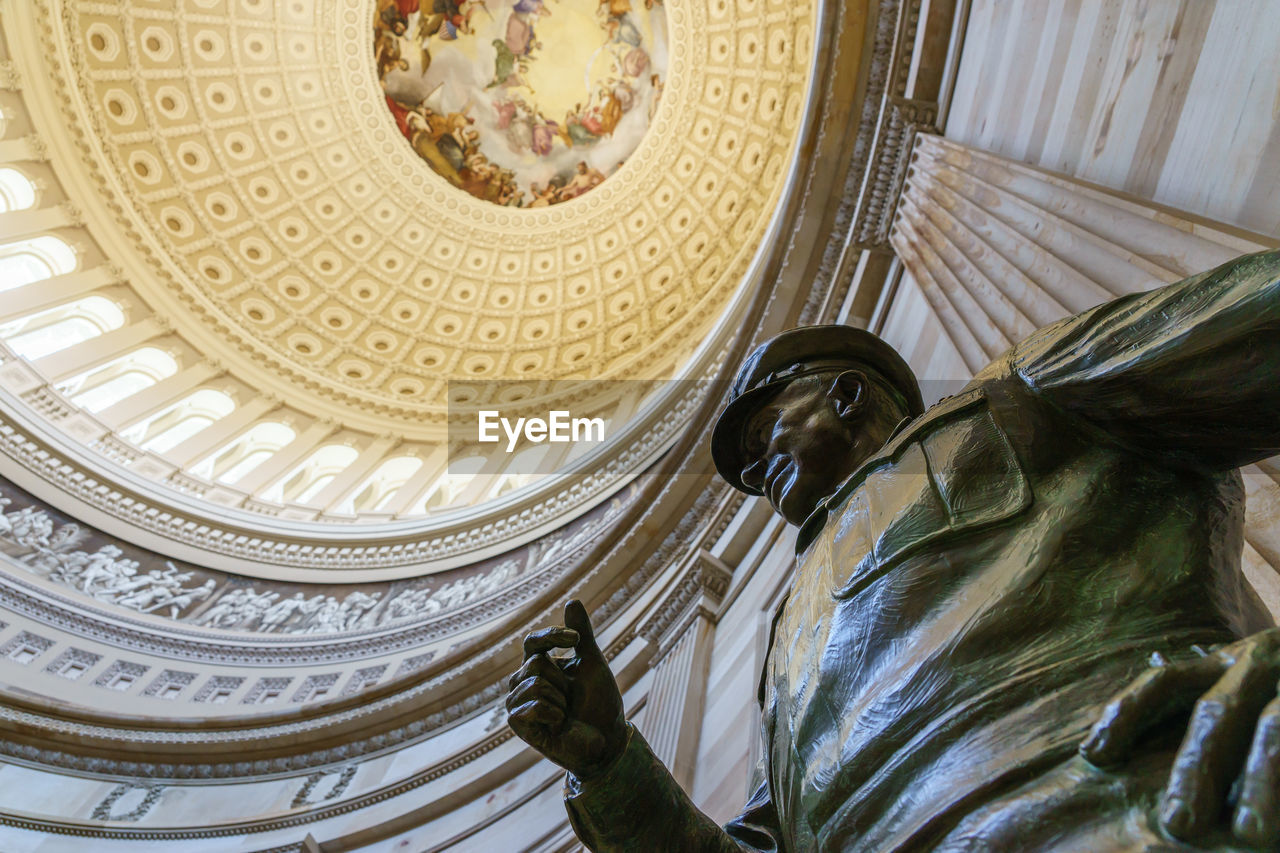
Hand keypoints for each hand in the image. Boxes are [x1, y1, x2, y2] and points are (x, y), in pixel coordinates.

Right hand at [506, 599, 627, 777]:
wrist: (607, 740)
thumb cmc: (600, 703)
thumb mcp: (593, 663)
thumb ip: (582, 634)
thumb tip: (572, 599)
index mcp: (539, 666)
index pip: (533, 642)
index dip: (552, 636)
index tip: (575, 639)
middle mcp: (523, 683)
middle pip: (535, 663)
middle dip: (562, 680)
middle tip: (571, 699)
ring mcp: (519, 704)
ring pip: (534, 684)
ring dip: (560, 698)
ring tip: (565, 713)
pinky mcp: (519, 725)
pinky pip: (533, 706)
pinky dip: (554, 713)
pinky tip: (559, 723)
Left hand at [1080, 629, 1279, 846]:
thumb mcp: (1241, 679)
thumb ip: (1198, 703)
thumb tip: (1110, 747)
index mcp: (1223, 662)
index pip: (1163, 681)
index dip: (1127, 713)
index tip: (1093, 754)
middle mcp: (1255, 664)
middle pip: (1215, 714)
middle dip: (1195, 770)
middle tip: (1177, 822)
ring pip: (1273, 729)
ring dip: (1261, 784)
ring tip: (1249, 834)